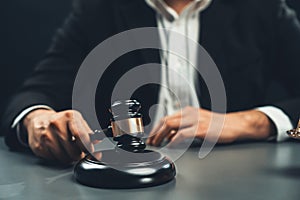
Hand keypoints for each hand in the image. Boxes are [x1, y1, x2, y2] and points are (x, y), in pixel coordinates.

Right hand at [23, 109, 94, 163]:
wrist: (38, 121)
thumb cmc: (61, 122)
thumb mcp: (76, 122)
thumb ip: (88, 133)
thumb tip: (98, 143)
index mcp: (69, 116)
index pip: (80, 135)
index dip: (88, 147)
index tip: (91, 152)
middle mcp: (56, 124)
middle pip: (73, 150)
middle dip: (78, 154)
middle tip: (78, 152)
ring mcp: (46, 135)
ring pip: (63, 157)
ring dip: (69, 158)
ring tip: (68, 150)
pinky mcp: (38, 146)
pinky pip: (53, 159)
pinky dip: (58, 158)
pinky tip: (58, 150)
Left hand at [146, 107, 275, 146]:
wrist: (235, 125)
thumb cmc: (218, 126)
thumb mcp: (197, 124)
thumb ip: (183, 129)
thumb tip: (170, 137)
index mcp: (188, 112)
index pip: (166, 118)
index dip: (156, 128)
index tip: (151, 136)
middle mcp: (190, 114)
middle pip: (165, 121)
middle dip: (155, 132)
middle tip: (151, 141)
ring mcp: (195, 120)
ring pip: (170, 125)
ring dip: (160, 136)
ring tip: (157, 144)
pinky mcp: (201, 128)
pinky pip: (182, 134)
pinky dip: (173, 141)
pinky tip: (170, 146)